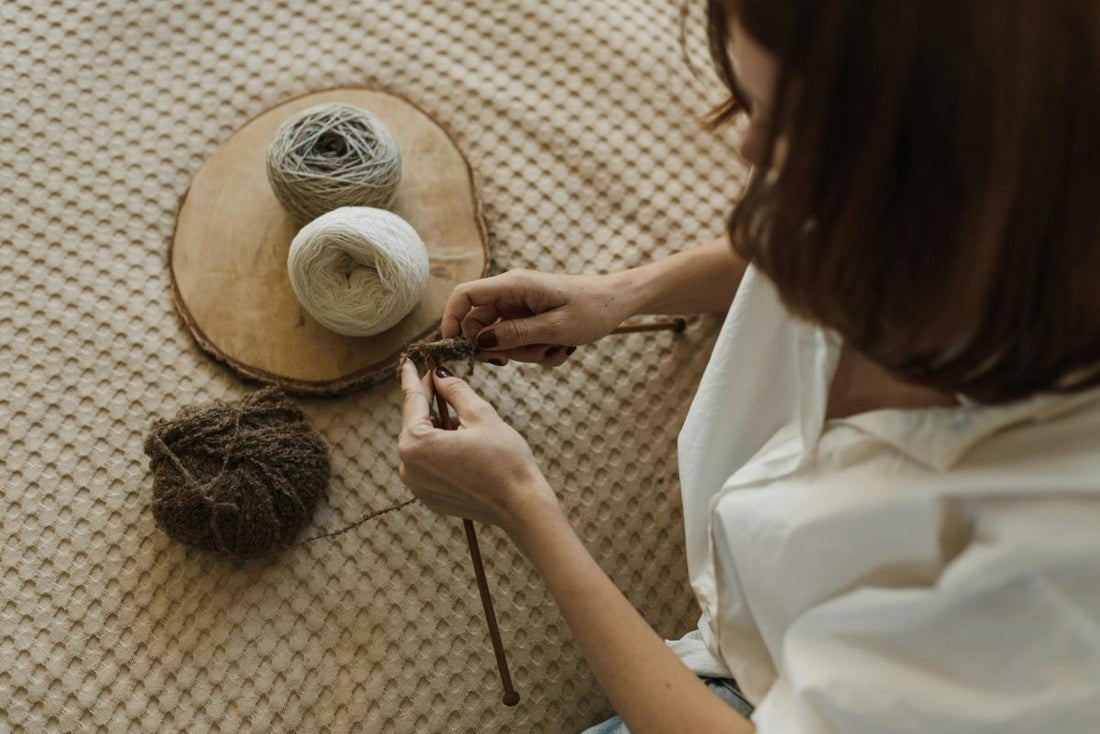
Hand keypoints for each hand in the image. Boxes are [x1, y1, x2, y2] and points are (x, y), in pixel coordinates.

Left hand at [397, 360, 558, 530]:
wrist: (521, 506)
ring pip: (424, 444)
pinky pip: (430, 465)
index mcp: (415, 444)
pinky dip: (442, 451)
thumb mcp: (480, 415)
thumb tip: (440, 375)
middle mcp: (408, 467)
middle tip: (446, 384)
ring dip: (440, 429)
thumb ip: (455, 390)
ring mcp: (417, 486)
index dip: (413, 378)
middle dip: (432, 405)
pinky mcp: (430, 498)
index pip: (412, 401)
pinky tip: (466, 446)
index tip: (407, 361)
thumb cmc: (504, 460)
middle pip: (417, 424)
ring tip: (466, 423)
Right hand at [441, 269, 636, 366]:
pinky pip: (520, 342)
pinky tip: (561, 348)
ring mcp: (520, 307)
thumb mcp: (555, 328)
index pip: (464, 295)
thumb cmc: (592, 309)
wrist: (619, 302)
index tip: (453, 348)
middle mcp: (511, 293)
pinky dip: (537, 351)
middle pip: (480, 324)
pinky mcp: (530, 318)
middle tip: (520, 359)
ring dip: (525, 353)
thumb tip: (480, 343)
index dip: (450, 320)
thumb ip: (515, 335)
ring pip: (501, 338)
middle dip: (499, 348)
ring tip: (555, 348)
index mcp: (513, 285)